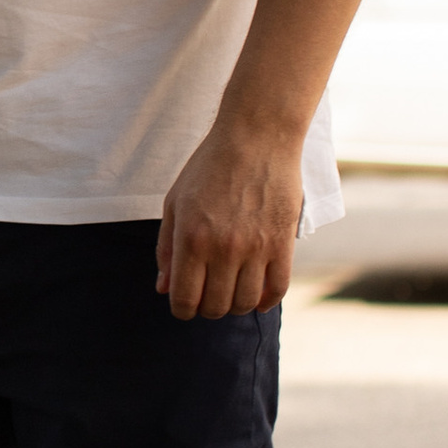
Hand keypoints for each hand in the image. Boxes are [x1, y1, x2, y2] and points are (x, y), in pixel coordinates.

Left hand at [156, 116, 303, 318]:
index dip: (182, 309)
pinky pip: (278, 288)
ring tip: (231, 292)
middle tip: (208, 296)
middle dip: (207, 309)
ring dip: (236, 306)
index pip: (185, 299)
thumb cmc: (209, 168)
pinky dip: (266, 301)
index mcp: (191, 238)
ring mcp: (256, 247)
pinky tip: (258, 297)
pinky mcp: (283, 243)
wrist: (256, 139)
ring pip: (246, 302)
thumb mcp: (176, 203)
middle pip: (215, 306)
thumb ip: (167, 248)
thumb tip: (164, 289)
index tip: (185, 304)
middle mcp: (223, 248)